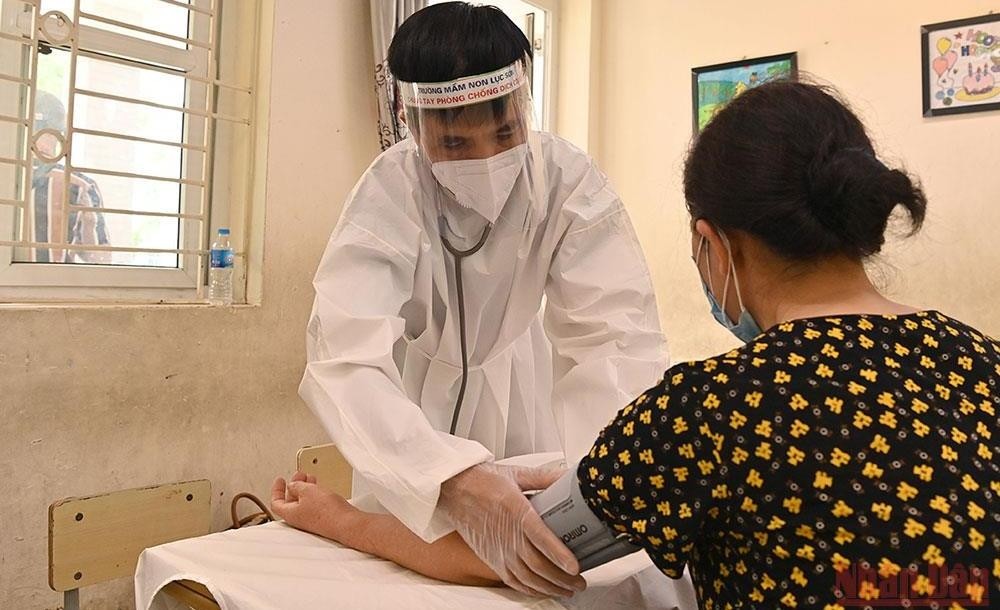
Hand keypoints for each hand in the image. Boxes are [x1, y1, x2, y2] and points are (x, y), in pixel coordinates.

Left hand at [270, 471, 358, 542]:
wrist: (345, 522)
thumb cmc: (326, 511)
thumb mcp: (307, 490)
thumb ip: (297, 486)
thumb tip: (292, 485)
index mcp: (290, 513)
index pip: (276, 502)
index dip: (277, 489)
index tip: (280, 480)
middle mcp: (298, 519)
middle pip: (290, 501)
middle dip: (294, 486)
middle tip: (298, 476)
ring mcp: (310, 520)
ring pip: (303, 502)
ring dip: (305, 489)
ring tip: (310, 479)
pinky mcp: (322, 519)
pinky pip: (313, 505)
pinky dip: (314, 494)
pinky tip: (319, 489)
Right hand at [438, 463, 585, 596]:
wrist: (453, 489)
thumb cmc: (482, 480)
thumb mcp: (517, 473)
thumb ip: (545, 478)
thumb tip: (569, 476)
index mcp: (515, 510)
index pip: (540, 537)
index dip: (558, 554)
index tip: (574, 566)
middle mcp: (506, 534)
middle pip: (537, 564)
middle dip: (561, 578)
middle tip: (579, 582)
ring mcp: (498, 549)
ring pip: (526, 577)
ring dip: (549, 587)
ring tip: (567, 590)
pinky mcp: (491, 558)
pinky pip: (512, 580)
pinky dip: (530, 589)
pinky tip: (543, 590)